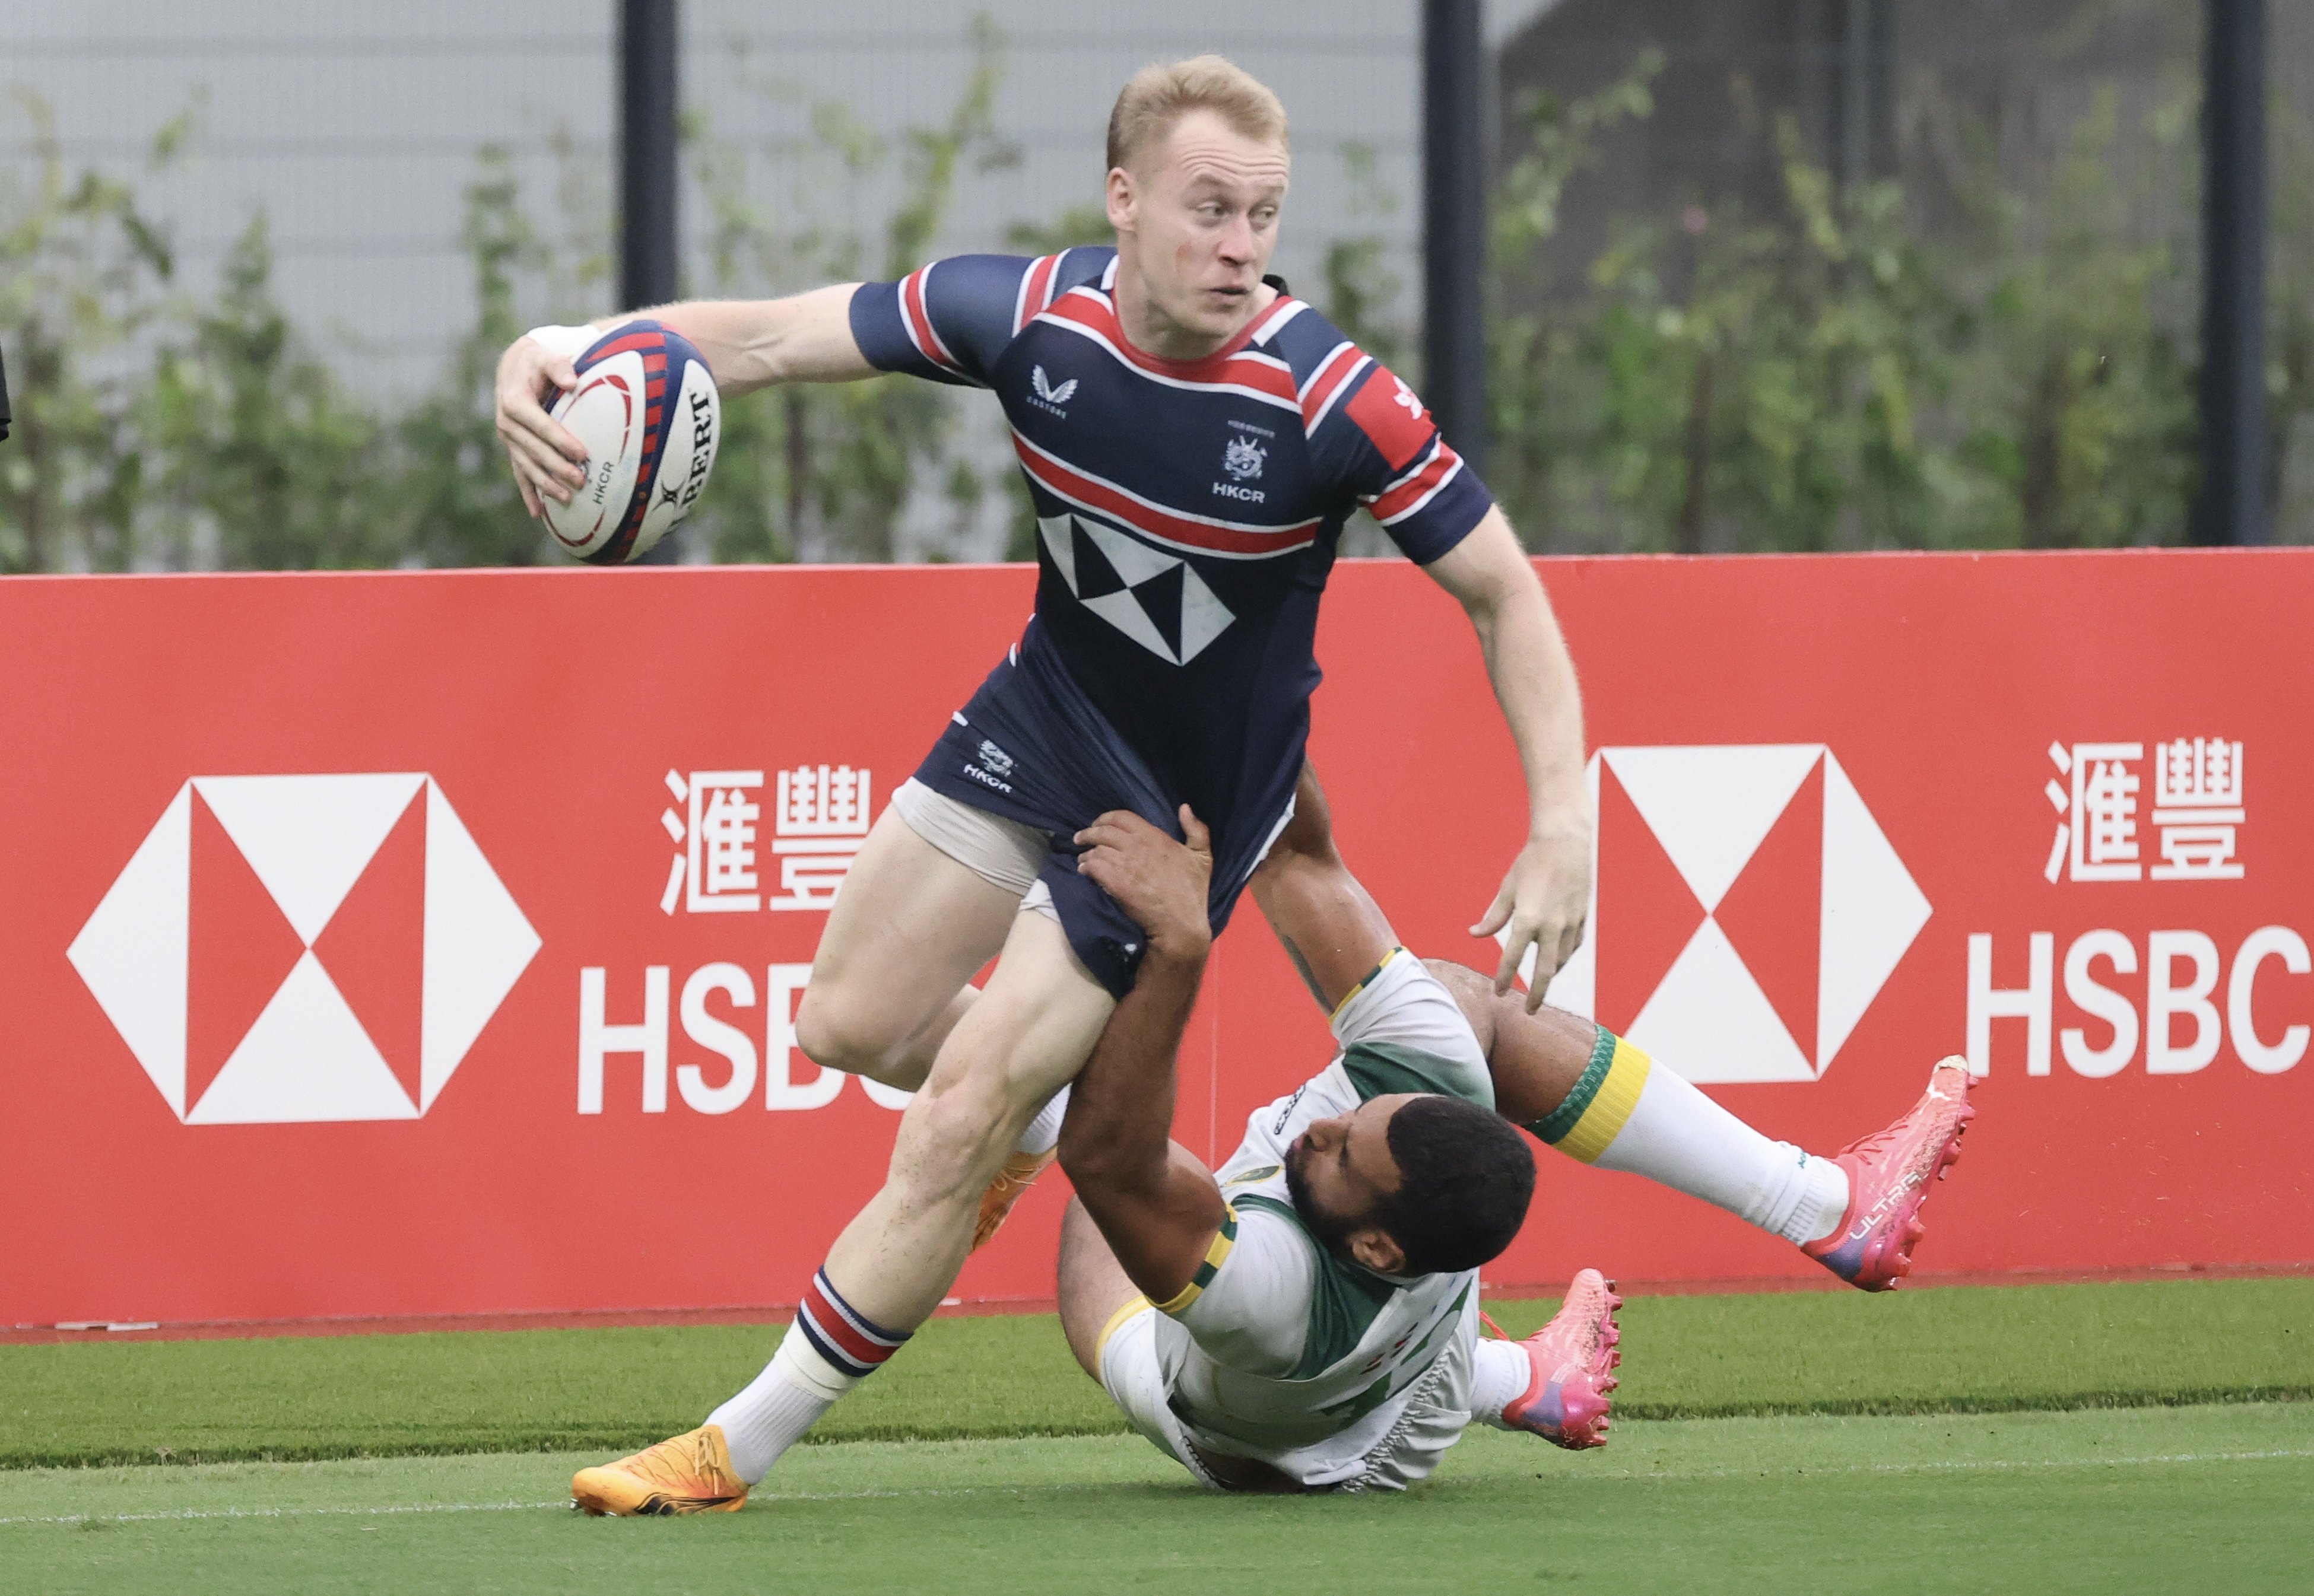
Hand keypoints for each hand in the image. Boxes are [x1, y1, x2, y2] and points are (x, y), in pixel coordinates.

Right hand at [494, 335, 588, 517]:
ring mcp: (508, 438)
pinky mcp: (512, 447)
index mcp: (514, 401)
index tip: (581, 453)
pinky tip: (538, 512)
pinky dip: (528, 492)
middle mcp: (507, 422)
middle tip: (581, 481)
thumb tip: (573, 381)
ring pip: (527, 465)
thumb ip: (558, 366)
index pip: (539, 424)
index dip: (559, 440)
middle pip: (534, 449)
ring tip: (567, 499)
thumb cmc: (536, 361)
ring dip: (546, 484)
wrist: (515, 367)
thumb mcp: (545, 356)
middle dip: (557, 467)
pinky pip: (519, 472)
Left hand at [1075, 806, 1213, 958]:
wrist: (1180, 923)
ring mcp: (1125, 864)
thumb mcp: (1202, 856)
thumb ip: (1196, 829)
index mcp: (1155, 836)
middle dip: (1088, 833)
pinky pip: (1094, 867)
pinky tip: (1084, 871)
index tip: (1097, 823)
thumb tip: (1184, 807)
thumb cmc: (1193, 891)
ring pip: (1096, 850)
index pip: (1121, 817)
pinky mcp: (1116, 883)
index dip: (1105, 818)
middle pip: (1103, 831)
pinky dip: (1086, 867)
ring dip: (1086, 854)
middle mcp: (1137, 846)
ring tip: (1082, 859)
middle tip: (1080, 838)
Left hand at [1471, 812, 1590, 1010]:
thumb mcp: (1508, 889)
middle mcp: (1552, 925)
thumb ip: (1493, 917)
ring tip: (1540, 983)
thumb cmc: (1531, 863)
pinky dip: (1563, 956)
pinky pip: (1573, 946)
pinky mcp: (1583, 918)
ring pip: (1561, 960)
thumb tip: (1474, 935)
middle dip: (1536, 995)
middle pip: (1544, 972)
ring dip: (1549, 974)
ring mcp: (1571, 923)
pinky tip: (1556, 960)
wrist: (1565, 842)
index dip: (1503, 978)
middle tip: (1529, 1011)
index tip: (1498, 993)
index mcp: (1528, 918)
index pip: (1512, 959)